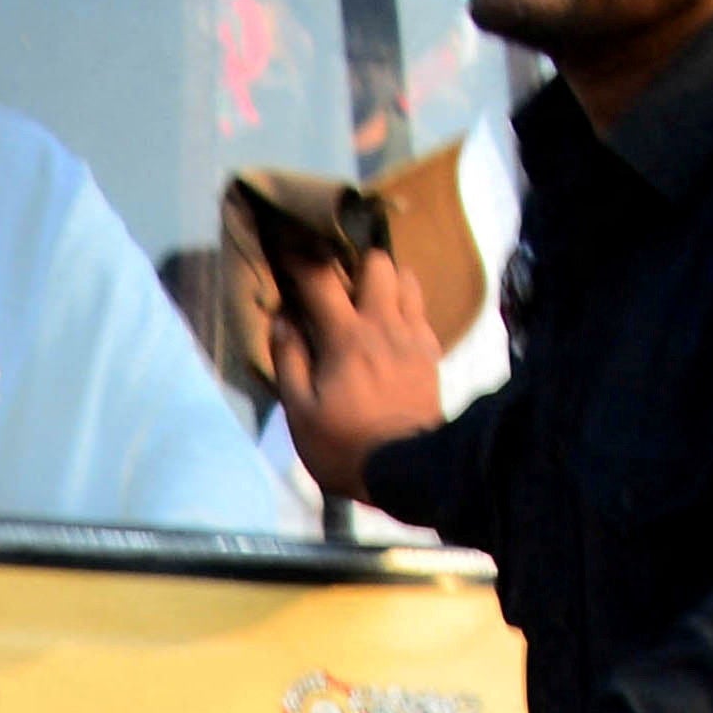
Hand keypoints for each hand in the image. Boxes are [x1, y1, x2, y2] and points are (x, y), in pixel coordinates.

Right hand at [267, 221, 446, 503]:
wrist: (405, 468)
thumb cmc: (342, 444)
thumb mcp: (299, 410)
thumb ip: (289, 360)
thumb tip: (282, 320)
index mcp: (346, 337)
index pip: (320, 280)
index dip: (299, 257)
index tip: (285, 244)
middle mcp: (383, 324)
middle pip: (377, 263)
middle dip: (354, 257)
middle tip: (336, 269)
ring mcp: (413, 335)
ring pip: (406, 279)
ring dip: (385, 278)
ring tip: (366, 292)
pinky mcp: (430, 352)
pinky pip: (420, 310)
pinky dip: (404, 304)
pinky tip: (389, 321)